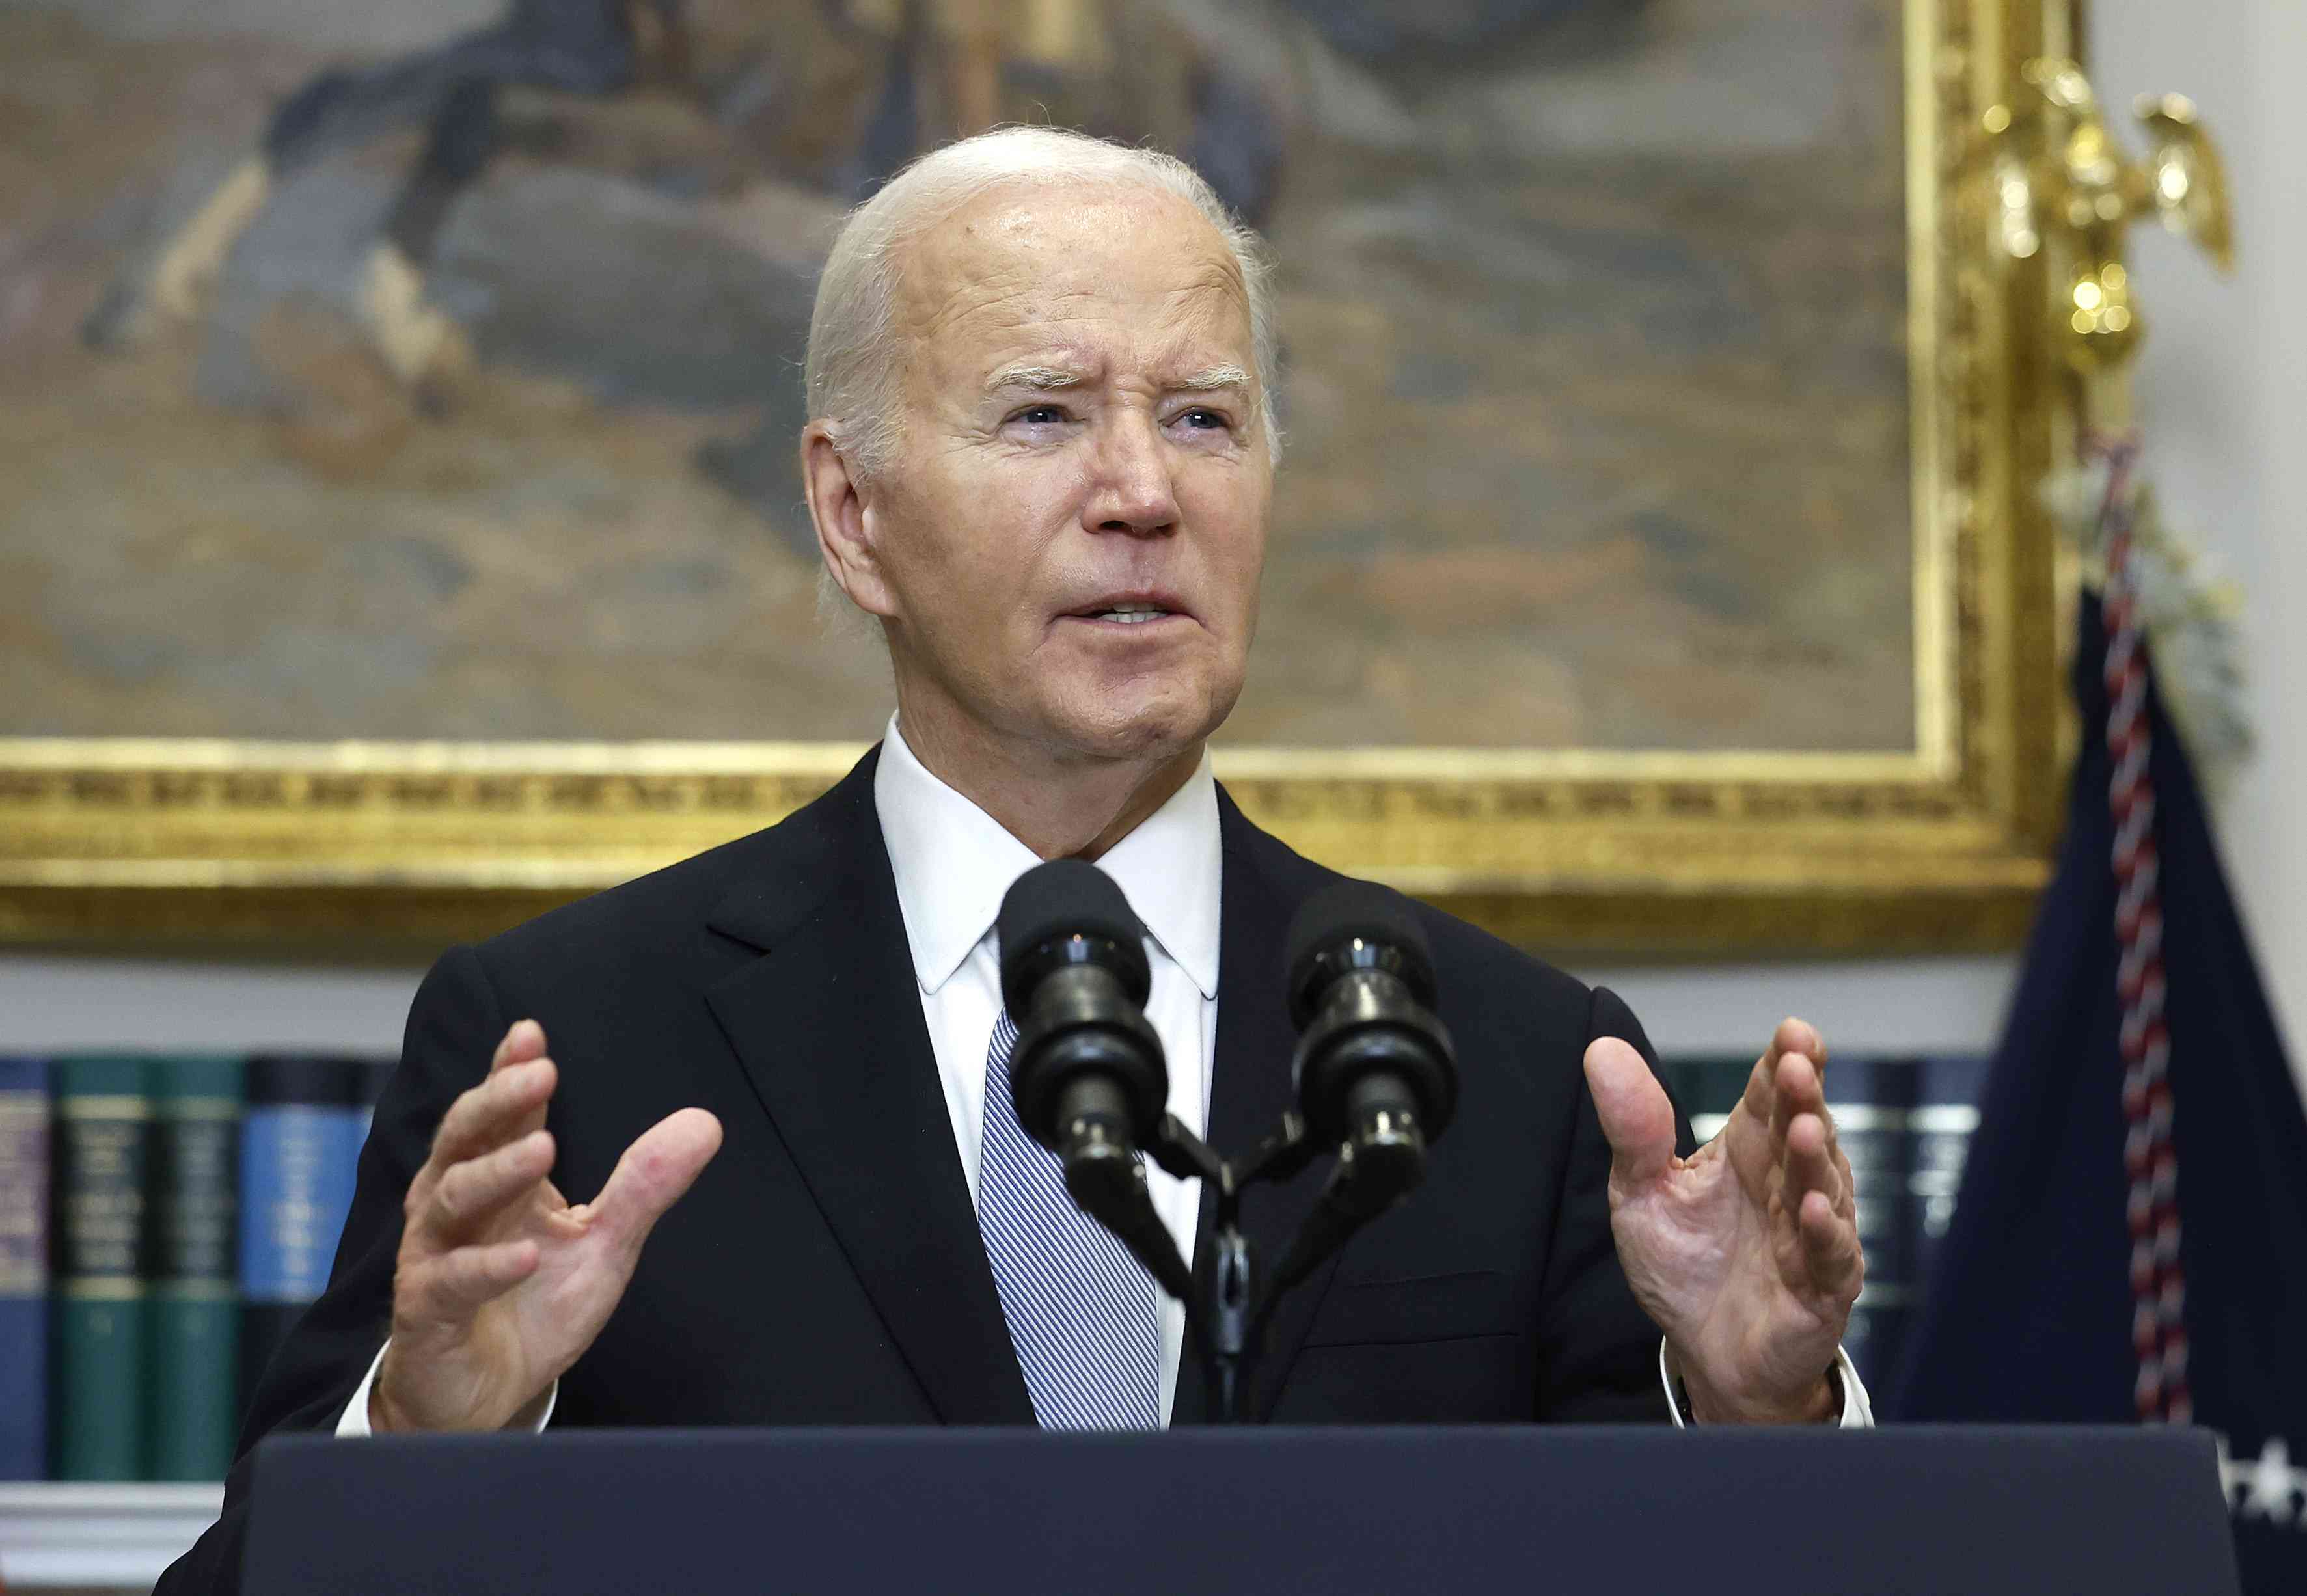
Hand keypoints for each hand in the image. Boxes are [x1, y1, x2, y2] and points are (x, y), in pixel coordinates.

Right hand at [372, 1020, 722, 1431]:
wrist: (484, 1395)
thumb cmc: (534, 1305)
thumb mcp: (603, 1242)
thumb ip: (644, 1185)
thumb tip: (705, 1123)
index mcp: (495, 1177)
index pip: (498, 1113)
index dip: (508, 1071)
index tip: (532, 1033)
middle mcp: (454, 1205)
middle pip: (464, 1139)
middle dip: (499, 1102)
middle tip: (540, 1074)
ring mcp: (435, 1255)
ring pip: (454, 1199)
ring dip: (498, 1172)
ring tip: (544, 1148)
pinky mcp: (428, 1310)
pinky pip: (452, 1280)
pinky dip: (488, 1266)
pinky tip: (525, 1254)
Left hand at [1582, 1018, 1861, 1422]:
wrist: (1705, 1353)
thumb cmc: (1683, 1265)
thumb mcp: (1641, 1191)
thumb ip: (1632, 1127)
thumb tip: (1600, 1049)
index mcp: (1748, 1150)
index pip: (1770, 1096)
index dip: (1784, 1062)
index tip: (1792, 1032)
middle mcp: (1788, 1182)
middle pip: (1803, 1129)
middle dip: (1804, 1097)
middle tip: (1798, 1064)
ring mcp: (1811, 1233)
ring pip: (1824, 1186)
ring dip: (1815, 1158)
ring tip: (1804, 1130)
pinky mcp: (1823, 1287)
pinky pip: (1831, 1256)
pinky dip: (1824, 1233)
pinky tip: (1812, 1209)